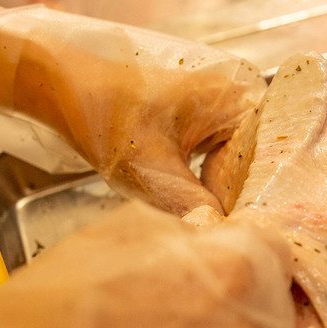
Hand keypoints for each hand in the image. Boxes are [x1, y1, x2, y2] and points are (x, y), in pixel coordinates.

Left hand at [0, 0, 265, 214]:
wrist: (66, 88)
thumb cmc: (107, 115)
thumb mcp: (152, 170)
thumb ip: (194, 206)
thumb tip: (223, 239)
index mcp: (240, 102)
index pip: (260, 169)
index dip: (247, 207)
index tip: (233, 239)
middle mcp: (242, 101)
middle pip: (257, 168)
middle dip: (239, 203)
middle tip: (224, 238)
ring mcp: (225, 110)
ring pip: (240, 169)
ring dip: (225, 198)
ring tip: (210, 226)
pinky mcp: (207, 121)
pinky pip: (224, 162)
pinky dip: (212, 186)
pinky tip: (199, 208)